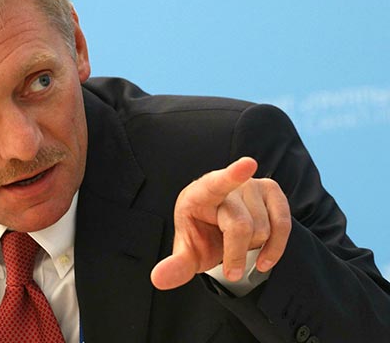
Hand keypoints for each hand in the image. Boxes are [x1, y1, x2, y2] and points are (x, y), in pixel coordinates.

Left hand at [150, 157, 290, 289]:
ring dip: (253, 248)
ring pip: (264, 229)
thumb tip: (159, 279)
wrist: (218, 228)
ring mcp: (251, 185)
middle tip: (230, 268)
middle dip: (236, 255)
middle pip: (241, 226)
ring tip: (240, 244)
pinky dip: (276, 248)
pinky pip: (283, 225)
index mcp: (200, 193)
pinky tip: (264, 259)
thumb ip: (176, 266)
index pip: (217, 183)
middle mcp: (228, 185)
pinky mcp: (272, 191)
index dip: (233, 174)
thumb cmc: (202, 236)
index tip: (248, 164)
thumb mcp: (188, 252)